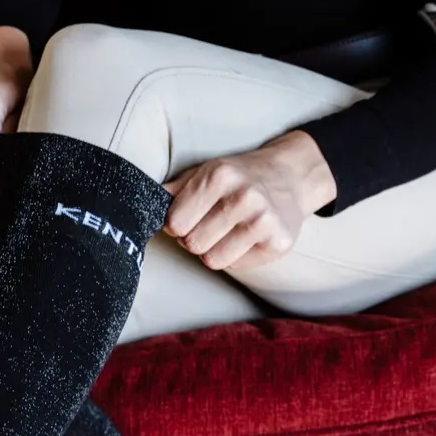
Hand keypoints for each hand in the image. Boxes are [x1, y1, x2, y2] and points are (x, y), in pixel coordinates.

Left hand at [161, 130, 335, 269]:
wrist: (291, 176)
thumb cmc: (241, 176)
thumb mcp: (207, 171)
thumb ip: (175, 190)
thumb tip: (144, 203)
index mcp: (219, 176)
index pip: (176, 222)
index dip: (177, 224)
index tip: (187, 219)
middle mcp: (243, 197)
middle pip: (193, 244)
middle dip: (195, 238)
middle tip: (209, 225)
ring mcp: (264, 222)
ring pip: (213, 260)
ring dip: (214, 250)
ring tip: (227, 232)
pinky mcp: (278, 243)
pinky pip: (237, 265)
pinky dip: (236, 255)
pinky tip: (246, 237)